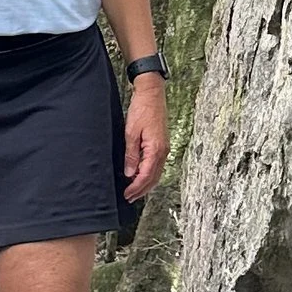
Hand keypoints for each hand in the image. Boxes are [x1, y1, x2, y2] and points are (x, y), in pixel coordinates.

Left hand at [122, 74, 170, 203]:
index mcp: (156, 149)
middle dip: (141, 190)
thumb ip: (131, 154)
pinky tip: (140, 175)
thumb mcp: (131, 132)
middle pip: (153, 178)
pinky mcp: (162, 144)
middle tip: (129, 197)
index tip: (127, 194)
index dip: (136, 187)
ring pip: (156, 173)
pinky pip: (156, 165)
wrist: (152, 94)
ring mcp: (164, 148)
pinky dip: (149, 174)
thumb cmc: (142, 109)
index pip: (146, 175)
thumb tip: (129, 173)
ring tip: (134, 191)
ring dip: (146, 183)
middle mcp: (163, 151)